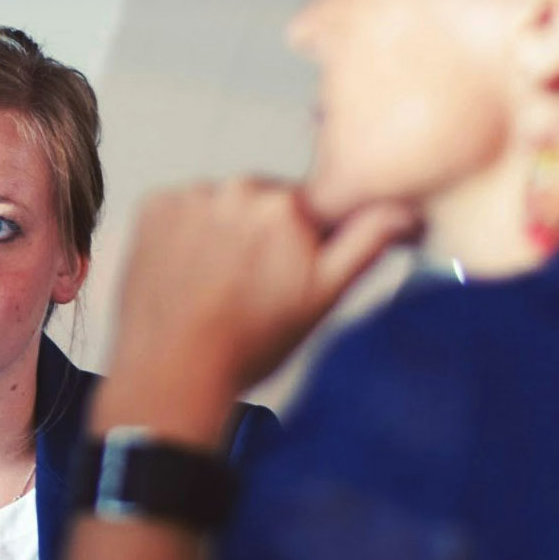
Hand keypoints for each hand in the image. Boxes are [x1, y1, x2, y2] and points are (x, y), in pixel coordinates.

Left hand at [100, 178, 417, 435]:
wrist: (173, 371)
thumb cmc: (247, 344)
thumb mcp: (323, 297)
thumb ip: (367, 242)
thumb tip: (405, 209)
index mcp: (287, 205)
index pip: (309, 206)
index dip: (303, 241)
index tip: (288, 270)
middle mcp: (237, 188)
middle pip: (263, 203)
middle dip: (262, 235)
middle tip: (250, 287)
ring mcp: (190, 196)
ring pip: (221, 205)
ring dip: (222, 232)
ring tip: (215, 284)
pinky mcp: (153, 207)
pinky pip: (181, 209)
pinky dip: (184, 233)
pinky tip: (187, 273)